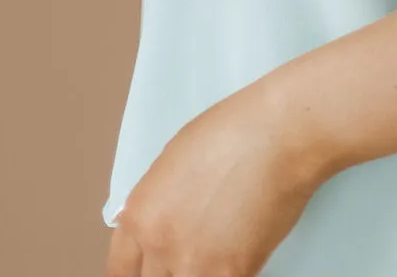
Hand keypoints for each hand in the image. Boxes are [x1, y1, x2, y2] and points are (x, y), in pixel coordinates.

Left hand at [105, 84, 328, 276]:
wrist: (276, 135)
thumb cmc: (230, 133)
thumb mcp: (171, 164)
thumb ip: (157, 206)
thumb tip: (156, 230)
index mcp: (139, 215)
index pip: (120, 271)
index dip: (137, 274)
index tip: (150, 272)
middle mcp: (159, 245)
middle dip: (169, 274)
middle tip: (189, 260)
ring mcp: (195, 265)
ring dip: (199, 275)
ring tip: (216, 257)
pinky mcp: (233, 274)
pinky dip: (231, 275)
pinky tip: (241, 258)